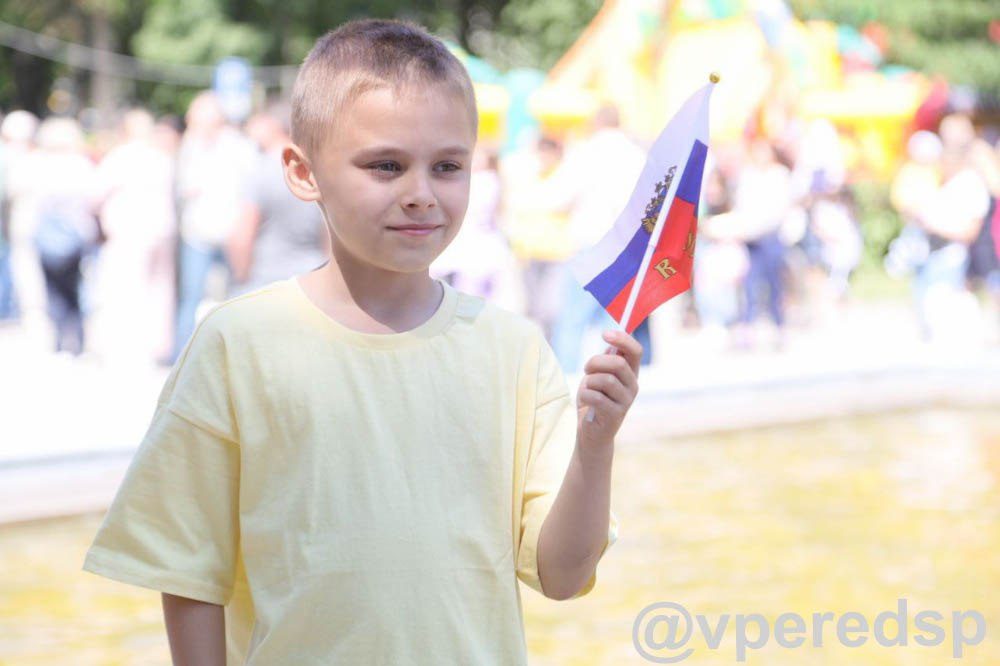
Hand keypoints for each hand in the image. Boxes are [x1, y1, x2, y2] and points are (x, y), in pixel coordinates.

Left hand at [576, 329, 641, 449]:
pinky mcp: (616, 415)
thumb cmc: (593, 400)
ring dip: (589, 382)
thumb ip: (605, 361)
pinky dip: (585, 395)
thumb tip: (612, 346)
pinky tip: (585, 401)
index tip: (604, 334)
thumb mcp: (597, 375)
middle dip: (596, 362)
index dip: (622, 339)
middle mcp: (633, 386)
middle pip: (618, 363)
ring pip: (605, 380)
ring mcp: (626, 401)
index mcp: (630, 373)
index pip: (635, 351)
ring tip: (587, 389)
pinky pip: (596, 396)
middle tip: (586, 370)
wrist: (591, 432)